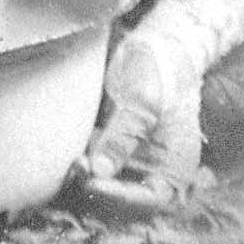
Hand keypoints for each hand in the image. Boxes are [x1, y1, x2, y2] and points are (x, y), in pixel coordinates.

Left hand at [80, 0, 243, 212]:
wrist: (154, 44)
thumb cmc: (158, 71)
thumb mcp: (144, 102)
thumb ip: (123, 137)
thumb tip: (100, 170)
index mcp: (175, 167)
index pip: (151, 199)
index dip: (121, 197)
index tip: (93, 182)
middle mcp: (154, 170)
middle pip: (126, 199)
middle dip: (98, 190)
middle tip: (76, 170)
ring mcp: (132, 160)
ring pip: (107, 185)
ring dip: (85, 179)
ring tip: (70, 162)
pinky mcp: (111, 146)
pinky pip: (95, 165)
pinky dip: (82, 163)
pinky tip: (68, 152)